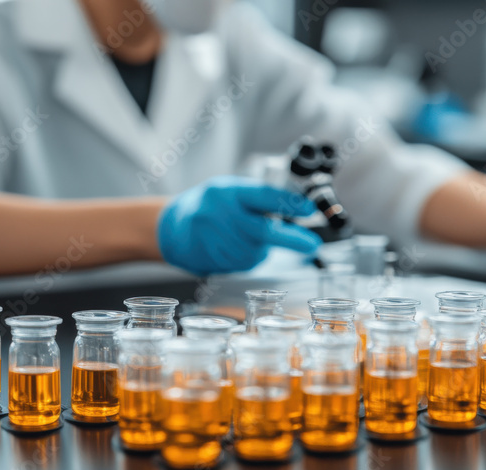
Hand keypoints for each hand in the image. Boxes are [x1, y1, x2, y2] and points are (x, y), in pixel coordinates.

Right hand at [158, 176, 321, 274]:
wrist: (173, 229)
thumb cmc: (210, 206)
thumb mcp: (229, 191)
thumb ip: (256, 199)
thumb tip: (296, 209)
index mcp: (227, 192)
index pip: (263, 196)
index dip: (289, 204)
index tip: (310, 210)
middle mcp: (220, 215)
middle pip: (263, 231)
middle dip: (292, 239)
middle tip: (312, 245)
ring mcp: (215, 240)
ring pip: (256, 251)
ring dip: (262, 247)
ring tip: (246, 236)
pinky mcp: (214, 260)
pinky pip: (244, 262)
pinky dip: (249, 256)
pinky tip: (234, 246)